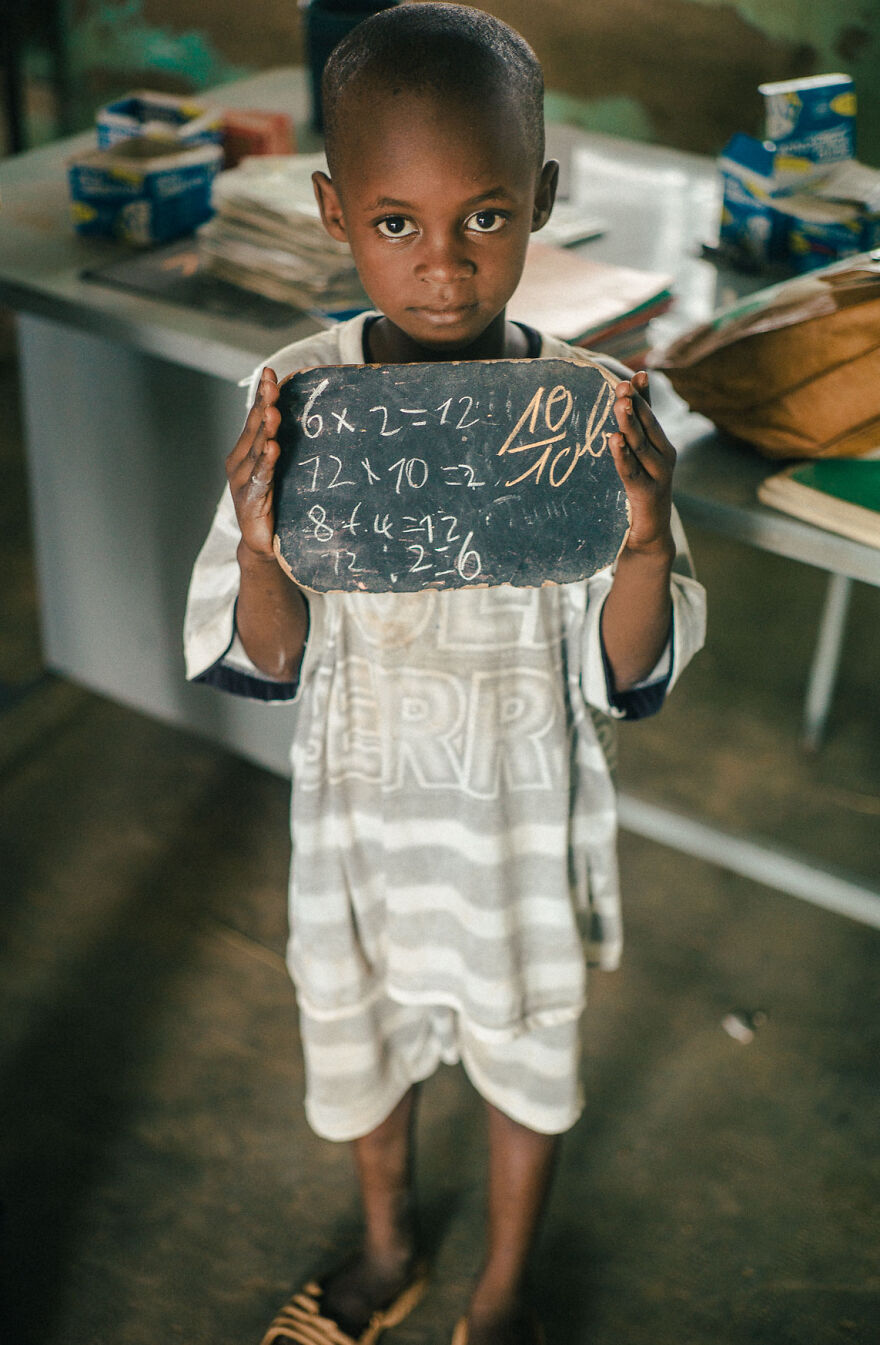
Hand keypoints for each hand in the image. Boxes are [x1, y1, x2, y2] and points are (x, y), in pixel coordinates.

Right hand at [226, 367, 282, 558]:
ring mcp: (242, 481)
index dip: (261, 395)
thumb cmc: (275, 503)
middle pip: (254, 428)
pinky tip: (272, 449)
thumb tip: (307, 419)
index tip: (270, 372)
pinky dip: (266, 463)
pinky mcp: (250, 500)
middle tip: (271, 383)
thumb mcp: (280, 470)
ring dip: (264, 430)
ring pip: (256, 450)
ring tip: (272, 411)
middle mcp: (240, 462)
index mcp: (246, 451)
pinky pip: (260, 478)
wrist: (265, 544)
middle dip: (263, 404)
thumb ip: (285, 446)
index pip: (254, 417)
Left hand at [610, 370, 675, 553]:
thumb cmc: (638, 493)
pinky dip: (623, 455)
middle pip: (648, 425)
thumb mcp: (635, 461)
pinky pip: (631, 471)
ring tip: (620, 404)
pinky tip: (614, 440)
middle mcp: (664, 456)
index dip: (644, 394)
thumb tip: (617, 407)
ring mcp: (658, 475)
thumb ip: (628, 437)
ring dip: (630, 423)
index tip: (635, 374)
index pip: (651, 414)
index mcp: (661, 445)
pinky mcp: (646, 494)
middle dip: (635, 403)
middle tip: (621, 384)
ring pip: (641, 444)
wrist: (648, 537)